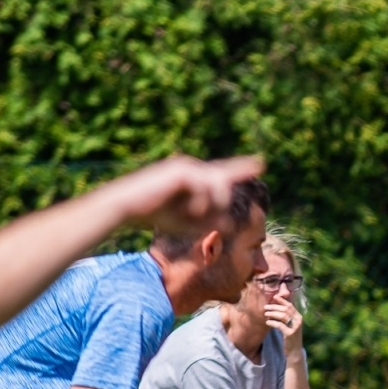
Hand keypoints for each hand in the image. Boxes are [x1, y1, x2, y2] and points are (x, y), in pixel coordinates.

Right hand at [112, 156, 264, 234]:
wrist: (126, 207)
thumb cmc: (152, 215)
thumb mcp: (185, 223)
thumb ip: (209, 222)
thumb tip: (230, 224)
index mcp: (194, 178)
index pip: (223, 172)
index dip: (242, 167)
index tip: (261, 163)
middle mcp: (193, 169)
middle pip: (224, 184)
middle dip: (217, 204)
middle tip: (193, 214)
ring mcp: (188, 167)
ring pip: (218, 190)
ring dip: (206, 208)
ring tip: (184, 213)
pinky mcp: (183, 171)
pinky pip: (204, 192)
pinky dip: (196, 206)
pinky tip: (179, 208)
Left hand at [264, 299, 303, 348]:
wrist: (294, 352)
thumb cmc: (290, 338)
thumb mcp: (289, 326)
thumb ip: (285, 317)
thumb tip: (275, 308)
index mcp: (299, 317)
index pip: (290, 305)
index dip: (282, 300)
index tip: (274, 296)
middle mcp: (298, 321)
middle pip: (286, 309)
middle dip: (275, 306)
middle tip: (266, 307)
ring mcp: (295, 327)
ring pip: (283, 316)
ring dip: (273, 313)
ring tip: (265, 314)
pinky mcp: (290, 334)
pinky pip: (280, 325)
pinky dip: (272, 322)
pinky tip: (267, 322)